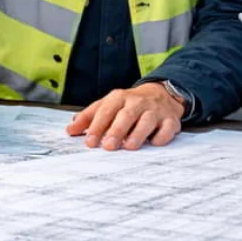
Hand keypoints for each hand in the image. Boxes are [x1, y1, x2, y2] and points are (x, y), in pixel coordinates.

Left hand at [66, 83, 184, 150]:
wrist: (161, 94)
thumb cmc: (129, 104)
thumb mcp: (108, 105)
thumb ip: (89, 117)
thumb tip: (70, 129)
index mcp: (120, 97)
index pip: (106, 110)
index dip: (97, 126)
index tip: (89, 142)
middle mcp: (138, 102)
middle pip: (127, 114)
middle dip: (117, 130)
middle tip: (108, 146)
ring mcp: (155, 110)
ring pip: (147, 120)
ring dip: (138, 134)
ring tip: (129, 147)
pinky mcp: (170, 120)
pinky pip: (167, 128)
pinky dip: (161, 136)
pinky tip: (153, 144)